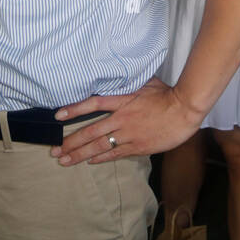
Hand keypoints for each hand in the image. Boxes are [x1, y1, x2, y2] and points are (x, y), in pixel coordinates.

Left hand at [50, 77, 203, 164]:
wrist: (185, 111)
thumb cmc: (168, 95)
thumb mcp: (147, 83)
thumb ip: (130, 84)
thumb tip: (118, 78)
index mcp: (123, 101)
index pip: (93, 104)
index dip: (74, 110)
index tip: (57, 116)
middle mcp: (122, 118)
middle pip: (90, 131)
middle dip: (70, 142)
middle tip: (54, 150)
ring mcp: (129, 134)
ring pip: (99, 146)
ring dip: (80, 154)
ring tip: (64, 160)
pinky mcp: (138, 146)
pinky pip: (115, 154)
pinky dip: (101, 158)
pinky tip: (89, 162)